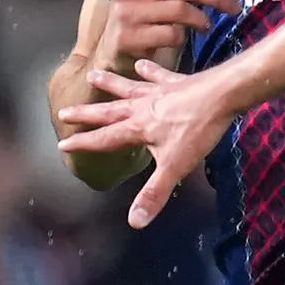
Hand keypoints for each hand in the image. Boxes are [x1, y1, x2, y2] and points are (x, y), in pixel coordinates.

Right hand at [61, 60, 237, 227]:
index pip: (105, 138)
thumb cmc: (197, 131)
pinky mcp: (176, 82)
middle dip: (86, 114)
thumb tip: (135, 221)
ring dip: (110, 83)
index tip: (62, 144)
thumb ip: (155, 193)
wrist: (222, 95)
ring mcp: (158, 92)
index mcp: (138, 128)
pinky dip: (149, 70)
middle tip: (64, 111)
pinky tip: (141, 64)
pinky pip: (158, 75)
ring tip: (93, 75)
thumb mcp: (175, 167)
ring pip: (128, 88)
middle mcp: (142, 107)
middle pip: (109, 111)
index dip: (84, 143)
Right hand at [98, 0, 238, 67]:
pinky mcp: (128, 37)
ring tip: (207, 24)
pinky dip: (182, 37)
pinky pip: (170, 34)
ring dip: (202, 18)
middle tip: (235, 7)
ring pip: (180, 10)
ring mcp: (126, 11)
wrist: (114, 46)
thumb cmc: (141, 11)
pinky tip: (182, 37)